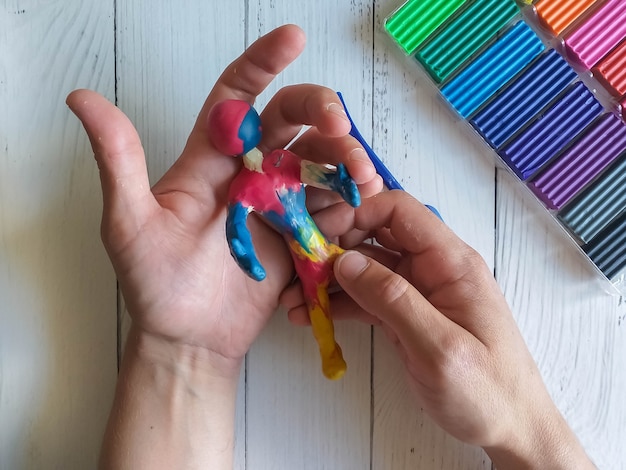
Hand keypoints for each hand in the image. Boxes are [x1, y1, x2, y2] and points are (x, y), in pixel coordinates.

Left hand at [66, 24, 380, 372]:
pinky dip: (346, 200)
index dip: (263, 63)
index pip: (237, 97)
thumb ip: (118, 161)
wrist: (189, 338)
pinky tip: (356, 207)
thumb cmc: (154, 283)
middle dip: (319, 112)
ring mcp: (277, 202)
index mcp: (209, 160)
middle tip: (339, 127)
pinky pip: (328, 205)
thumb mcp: (128, 222)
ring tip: (362, 177)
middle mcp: (248, 173)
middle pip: (290, 120)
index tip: (292, 37)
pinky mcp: (298, 233)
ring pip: (318, 160)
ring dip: (344, 158)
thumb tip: (82, 97)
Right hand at [282, 191, 594, 468]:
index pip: (400, 212)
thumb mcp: (440, 347)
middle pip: (377, 237)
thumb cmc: (487, 391)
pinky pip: (367, 299)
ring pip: (366, 269)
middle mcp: (433, 269)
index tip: (323, 238)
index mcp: (451, 262)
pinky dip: (339, 305)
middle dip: (335, 248)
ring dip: (330, 281)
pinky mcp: (406, 317)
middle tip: (301, 272)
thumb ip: (394, 300)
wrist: (510, 428)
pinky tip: (312, 316)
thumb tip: (346, 262)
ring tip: (296, 301)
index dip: (359, 215)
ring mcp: (418, 293)